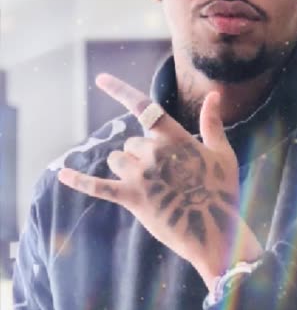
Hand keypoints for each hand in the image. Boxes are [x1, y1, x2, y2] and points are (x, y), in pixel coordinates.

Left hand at [58, 74, 262, 288]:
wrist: (214, 231)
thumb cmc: (222, 192)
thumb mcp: (222, 154)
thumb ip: (212, 123)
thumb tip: (214, 94)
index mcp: (175, 137)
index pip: (144, 106)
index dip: (120, 90)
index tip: (101, 79)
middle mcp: (154, 152)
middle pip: (130, 144)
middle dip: (141, 157)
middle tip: (165, 179)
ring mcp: (141, 175)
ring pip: (117, 160)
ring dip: (126, 170)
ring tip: (151, 188)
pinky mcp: (131, 198)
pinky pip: (98, 186)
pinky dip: (79, 181)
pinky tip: (62, 175)